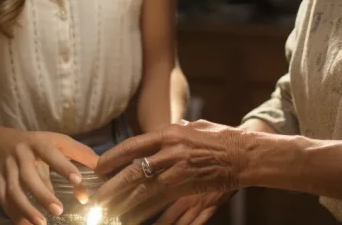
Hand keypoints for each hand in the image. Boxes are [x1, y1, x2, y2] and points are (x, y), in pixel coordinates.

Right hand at [0, 130, 98, 224]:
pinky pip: (3, 199)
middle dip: (43, 194)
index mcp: (39, 142)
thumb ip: (80, 155)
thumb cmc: (38, 144)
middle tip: (59, 210)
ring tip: (41, 224)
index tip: (78, 181)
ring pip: (13, 190)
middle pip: (28, 176)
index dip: (64, 167)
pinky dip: (13, 213)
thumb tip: (103, 170)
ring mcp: (6, 168)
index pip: (51, 154)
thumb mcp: (59, 142)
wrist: (1, 142)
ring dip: (26, 209)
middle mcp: (20, 155)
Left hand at [93, 120, 246, 224]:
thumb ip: (175, 131)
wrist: (244, 154)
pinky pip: (162, 206)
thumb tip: (160, 133)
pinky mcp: (189, 191)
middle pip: (134, 173)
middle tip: (96, 198)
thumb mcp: (194, 126)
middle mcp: (172, 153)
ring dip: (125, 205)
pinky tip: (133, 220)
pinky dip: (146, 214)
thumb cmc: (221, 138)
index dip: (113, 157)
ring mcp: (180, 173)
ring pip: (145, 193)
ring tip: (108, 214)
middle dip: (113, 187)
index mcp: (170, 134)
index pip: (134, 146)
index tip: (98, 167)